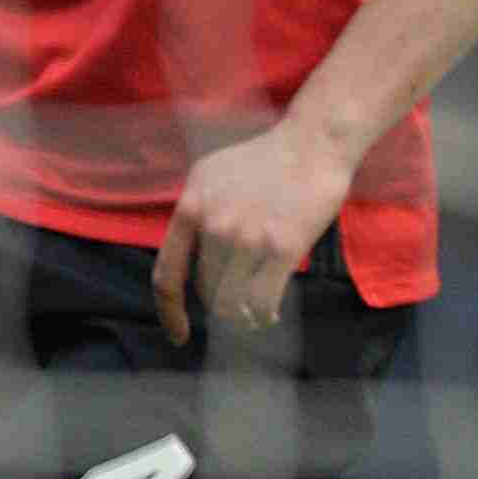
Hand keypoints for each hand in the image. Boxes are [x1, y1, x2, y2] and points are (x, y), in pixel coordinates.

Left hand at [152, 122, 356, 345]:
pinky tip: (267, 314)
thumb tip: (187, 254)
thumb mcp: (208, 178)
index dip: (170, 311)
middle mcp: (214, 226)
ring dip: (242, 315)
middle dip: (219, 304)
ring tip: (252, 315)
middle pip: (206, 290)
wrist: (311, 145)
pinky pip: (263, 299)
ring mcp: (248, 238)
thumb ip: (194, 215)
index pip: (166, 275)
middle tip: (234, 308)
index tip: (178, 333)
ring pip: (233, 300)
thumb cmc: (262, 161)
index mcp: (190, 209)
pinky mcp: (283, 247)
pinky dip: (263, 314)